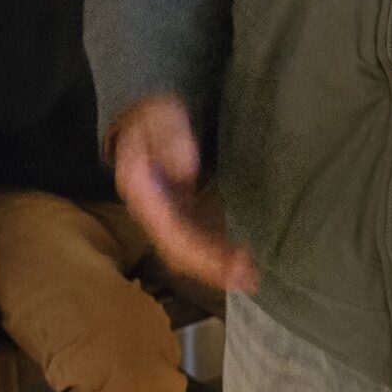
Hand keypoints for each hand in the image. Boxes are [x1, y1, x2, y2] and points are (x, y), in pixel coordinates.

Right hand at [108, 94, 256, 294]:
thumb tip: (184, 171)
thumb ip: (166, 135)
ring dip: (217, 268)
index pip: (172, 232)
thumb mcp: (156, 113)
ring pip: (188, 252)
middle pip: (180, 250)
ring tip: (251, 277)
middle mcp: (152, 213)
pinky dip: (218, 255)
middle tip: (250, 279)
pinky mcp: (181, 215)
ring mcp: (166, 216)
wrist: (141, 118)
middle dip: (213, 268)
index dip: (202, 252)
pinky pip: (197, 241)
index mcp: (143, 193)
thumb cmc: (150, 114)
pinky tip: (241, 261)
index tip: (235, 262)